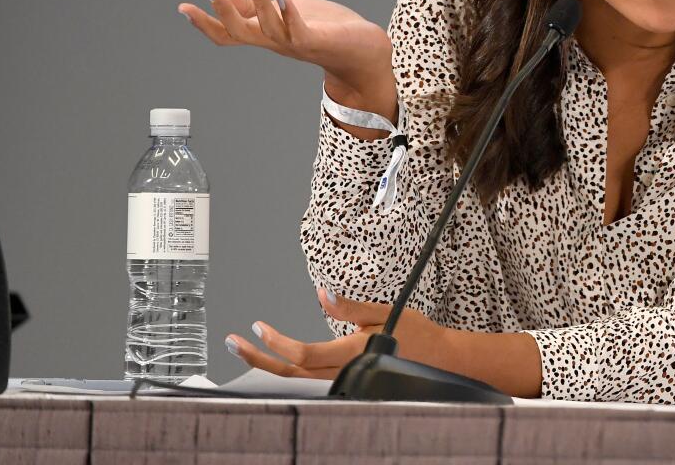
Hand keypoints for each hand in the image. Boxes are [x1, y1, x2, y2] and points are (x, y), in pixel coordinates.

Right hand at [177, 0, 392, 91]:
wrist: (360, 52)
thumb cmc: (321, 30)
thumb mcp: (280, 15)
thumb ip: (252, 9)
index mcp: (264, 35)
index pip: (227, 33)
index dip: (204, 23)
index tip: (183, 6)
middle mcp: (274, 42)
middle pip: (239, 33)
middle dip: (222, 10)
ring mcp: (294, 43)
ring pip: (267, 30)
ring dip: (258, 5)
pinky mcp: (317, 40)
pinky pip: (299, 31)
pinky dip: (289, 15)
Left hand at [224, 288, 457, 379]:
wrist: (441, 361)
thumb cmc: (417, 334)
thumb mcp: (385, 312)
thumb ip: (350, 306)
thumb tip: (322, 294)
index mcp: (351, 352)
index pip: (303, 353)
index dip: (276, 342)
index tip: (258, 327)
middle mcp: (345, 371)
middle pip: (291, 373)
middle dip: (258, 360)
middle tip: (233, 343)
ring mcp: (346, 380)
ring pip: (299, 381)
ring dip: (270, 368)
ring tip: (247, 354)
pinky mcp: (349, 381)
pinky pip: (312, 381)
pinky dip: (290, 372)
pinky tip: (277, 363)